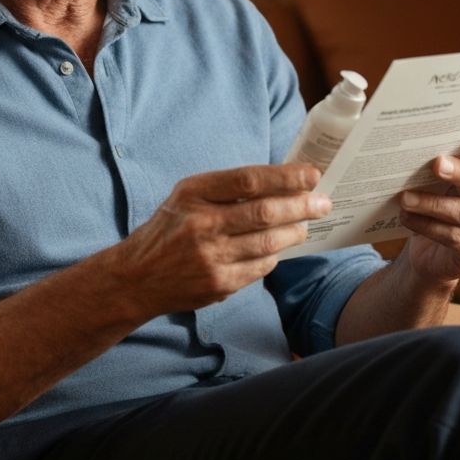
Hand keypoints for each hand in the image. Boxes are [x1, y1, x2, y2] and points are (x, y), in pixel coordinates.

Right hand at [113, 163, 329, 316]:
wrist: (137, 277)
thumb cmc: (170, 229)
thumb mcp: (187, 197)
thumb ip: (226, 189)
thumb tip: (280, 182)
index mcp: (193, 193)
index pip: (248, 179)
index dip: (285, 176)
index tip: (311, 174)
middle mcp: (201, 223)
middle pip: (265, 212)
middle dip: (301, 206)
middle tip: (323, 202)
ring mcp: (210, 257)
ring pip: (269, 242)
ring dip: (295, 232)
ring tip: (306, 225)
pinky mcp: (219, 284)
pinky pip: (261, 267)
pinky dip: (275, 255)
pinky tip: (279, 248)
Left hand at [398, 132, 459, 284]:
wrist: (434, 252)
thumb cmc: (441, 202)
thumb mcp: (445, 181)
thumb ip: (444, 163)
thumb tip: (420, 148)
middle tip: (437, 164)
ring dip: (432, 203)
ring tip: (405, 197)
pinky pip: (453, 236)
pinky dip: (425, 225)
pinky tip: (406, 216)